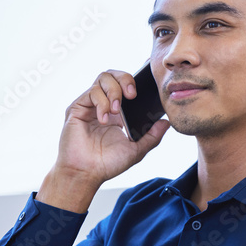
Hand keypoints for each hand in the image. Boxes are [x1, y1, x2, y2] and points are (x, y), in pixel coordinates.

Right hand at [36, 70, 169, 212]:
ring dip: (114, 91)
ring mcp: (90, 104)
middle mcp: (104, 104)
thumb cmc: (108, 163)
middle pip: (115, 75)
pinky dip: (102, 103)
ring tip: (117, 110)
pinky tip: (105, 119)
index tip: (148, 71)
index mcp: (119, 112)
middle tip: (133, 95)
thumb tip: (167, 122)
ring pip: (103, 78)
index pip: (127, 85)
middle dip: (126, 79)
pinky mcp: (77, 107)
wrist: (86, 173)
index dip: (137, 76)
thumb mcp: (136, 150)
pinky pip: (91, 92)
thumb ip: (152, 136)